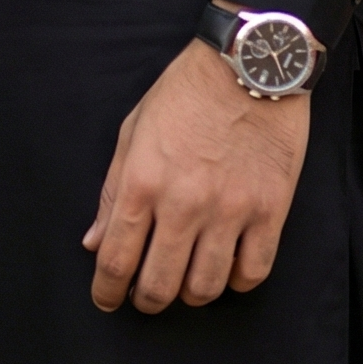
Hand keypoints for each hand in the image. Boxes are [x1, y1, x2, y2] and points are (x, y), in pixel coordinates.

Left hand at [82, 37, 309, 312]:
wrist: (248, 63)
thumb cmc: (184, 91)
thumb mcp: (134, 129)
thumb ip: (112, 189)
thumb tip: (93, 242)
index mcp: (142, 181)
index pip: (115, 258)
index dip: (106, 290)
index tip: (106, 299)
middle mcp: (182, 203)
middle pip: (158, 286)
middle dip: (145, 301)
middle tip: (145, 297)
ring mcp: (228, 210)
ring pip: (204, 288)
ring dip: (189, 294)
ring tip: (185, 281)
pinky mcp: (269, 211)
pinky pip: (251, 273)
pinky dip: (235, 281)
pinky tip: (226, 266)